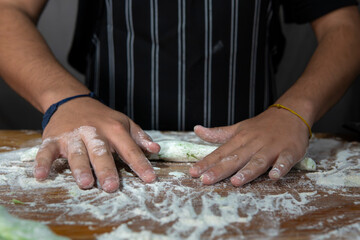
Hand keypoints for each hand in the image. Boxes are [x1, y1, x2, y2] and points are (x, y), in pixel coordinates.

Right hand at [34, 97, 159, 191]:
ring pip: (77, 153)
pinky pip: (46, 151)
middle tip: (111, 187)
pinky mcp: (53, 139)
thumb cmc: (102, 118)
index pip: (129, 149)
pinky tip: (42, 176)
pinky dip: (43, 163)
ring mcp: (72, 136)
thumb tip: (156, 150)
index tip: (149, 179)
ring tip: (85, 183)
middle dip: (106, 169)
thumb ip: (139, 137)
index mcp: (114, 129)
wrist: (71, 101)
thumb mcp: (123, 123)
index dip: (140, 164)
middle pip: (101, 152)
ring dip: (80, 168)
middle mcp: (93, 132)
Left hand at [189, 107, 309, 185]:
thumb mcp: (238, 128)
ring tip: (235, 181)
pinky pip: (285, 161)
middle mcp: (253, 143)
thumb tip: (196, 130)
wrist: (290, 114)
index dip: (206, 163)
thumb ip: (218, 133)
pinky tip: (274, 177)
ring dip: (247, 171)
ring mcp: (271, 147)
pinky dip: (280, 168)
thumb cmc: (261, 126)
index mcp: (240, 139)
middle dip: (220, 170)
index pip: (220, 152)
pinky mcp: (289, 151)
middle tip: (206, 180)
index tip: (194, 172)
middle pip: (235, 158)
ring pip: (258, 161)